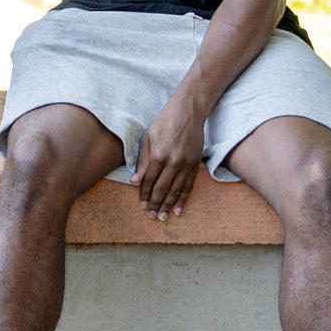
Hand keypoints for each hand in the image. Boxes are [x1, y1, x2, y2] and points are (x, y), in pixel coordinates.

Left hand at [135, 98, 206, 220]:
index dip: (145, 194)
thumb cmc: (163, 123)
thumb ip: (141, 161)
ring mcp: (186, 164)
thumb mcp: (147, 137)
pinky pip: (188, 186)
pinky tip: (178, 209)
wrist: (188, 113)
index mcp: (158, 154)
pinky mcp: (195, 164)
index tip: (142, 205)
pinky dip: (183, 199)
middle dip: (156, 204)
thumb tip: (134, 182)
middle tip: (151, 216)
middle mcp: (173, 161)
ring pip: (176, 190)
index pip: (149, 180)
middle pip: (162, 188)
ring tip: (163, 217)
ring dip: (169, 205)